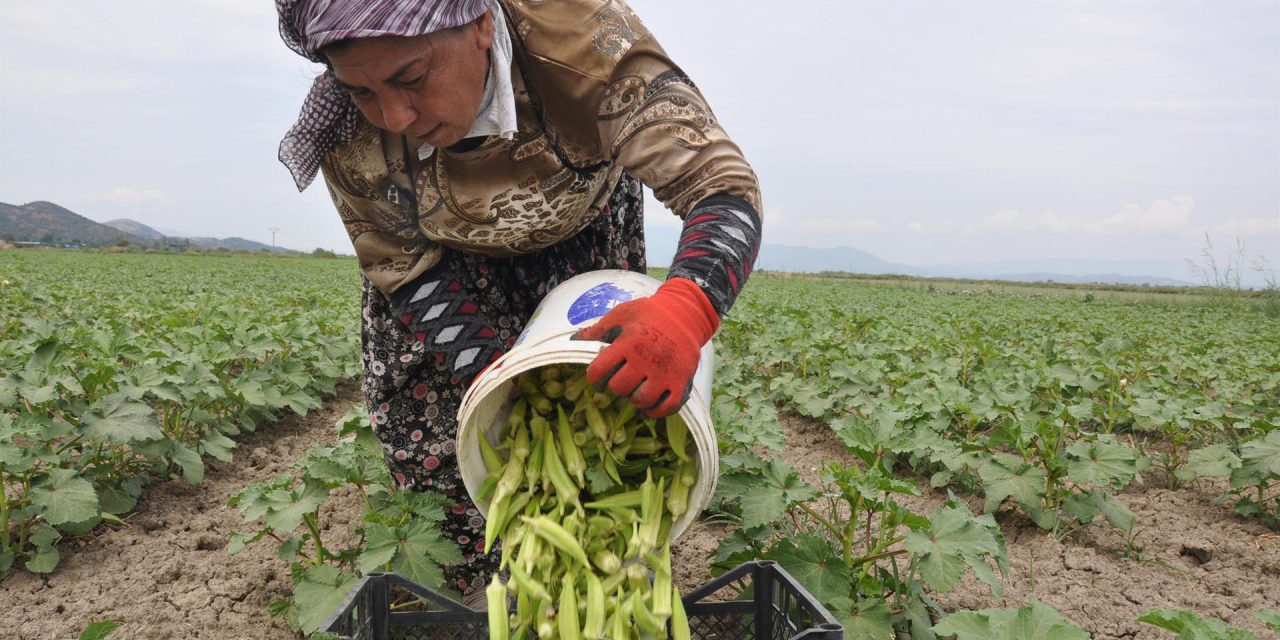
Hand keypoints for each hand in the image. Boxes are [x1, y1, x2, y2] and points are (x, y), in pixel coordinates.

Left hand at [571, 277, 718, 416]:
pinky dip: (655, 411)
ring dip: (634, 398)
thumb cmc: (649, 313)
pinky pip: (666, 407)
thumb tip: (574, 340)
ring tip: (635, 390)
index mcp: (628, 343)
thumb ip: (598, 329)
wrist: (686, 314)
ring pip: (641, 400)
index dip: (594, 378)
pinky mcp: (681, 382)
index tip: (597, 378)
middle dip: (616, 386)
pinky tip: (649, 405)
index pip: (599, 371)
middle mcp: (645, 360)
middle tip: (620, 380)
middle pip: (619, 388)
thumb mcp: (622, 314)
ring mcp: (664, 373)